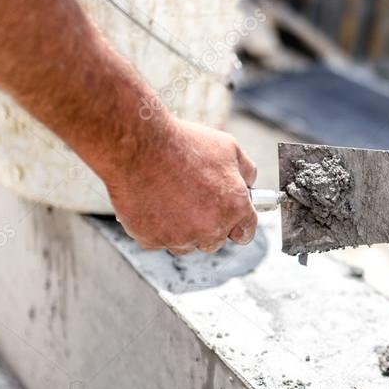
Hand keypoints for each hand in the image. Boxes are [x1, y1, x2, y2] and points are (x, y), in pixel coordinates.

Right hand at [103, 118, 258, 253]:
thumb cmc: (182, 143)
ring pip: (185, 245)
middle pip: (214, 242)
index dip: (238, 224)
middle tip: (193, 200)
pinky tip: (152, 203)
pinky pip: (157, 241)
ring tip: (169, 198)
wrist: (138, 144)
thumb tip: (250, 183)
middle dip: (208, 225)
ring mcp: (180, 237)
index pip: (246, 232)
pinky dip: (155, 227)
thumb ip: (246, 172)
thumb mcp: (228, 148)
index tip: (230, 218)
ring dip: (182, 229)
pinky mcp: (151, 239)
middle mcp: (210, 227)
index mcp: (234, 207)